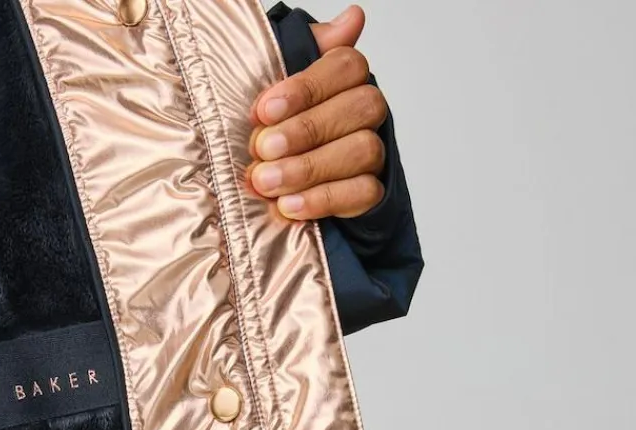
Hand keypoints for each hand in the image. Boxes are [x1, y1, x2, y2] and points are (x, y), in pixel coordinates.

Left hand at [248, 5, 387, 220]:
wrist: (270, 183)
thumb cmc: (271, 127)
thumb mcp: (276, 86)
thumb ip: (305, 51)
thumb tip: (353, 17)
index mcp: (345, 78)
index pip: (346, 66)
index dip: (306, 87)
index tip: (264, 110)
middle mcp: (365, 111)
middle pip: (358, 107)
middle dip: (305, 130)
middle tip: (262, 149)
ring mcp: (372, 151)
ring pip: (362, 150)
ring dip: (309, 168)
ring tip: (267, 182)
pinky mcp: (370, 192)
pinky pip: (362, 193)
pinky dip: (323, 200)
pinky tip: (289, 205)